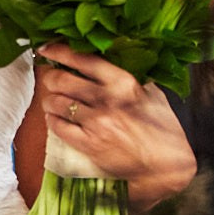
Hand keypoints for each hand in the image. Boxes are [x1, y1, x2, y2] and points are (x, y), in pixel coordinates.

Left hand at [35, 45, 194, 207]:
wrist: (165, 165)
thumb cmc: (164, 130)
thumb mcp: (152, 95)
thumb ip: (130, 81)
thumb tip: (108, 68)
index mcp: (124, 83)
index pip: (83, 59)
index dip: (59, 51)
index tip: (47, 49)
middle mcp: (107, 100)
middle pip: (62, 80)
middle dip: (51, 78)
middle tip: (50, 79)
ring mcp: (96, 122)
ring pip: (56, 102)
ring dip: (50, 100)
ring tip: (53, 101)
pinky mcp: (88, 144)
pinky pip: (58, 126)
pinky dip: (52, 120)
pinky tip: (55, 119)